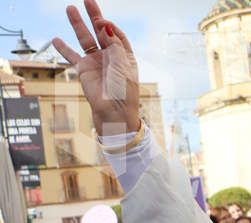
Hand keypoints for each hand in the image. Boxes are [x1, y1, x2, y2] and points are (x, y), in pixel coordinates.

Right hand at [54, 1, 140, 134]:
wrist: (114, 115)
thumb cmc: (124, 93)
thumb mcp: (122, 66)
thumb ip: (114, 45)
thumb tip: (106, 25)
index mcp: (125, 56)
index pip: (116, 34)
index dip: (110, 26)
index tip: (103, 22)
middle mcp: (110, 57)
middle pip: (101, 32)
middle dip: (95, 16)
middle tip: (88, 0)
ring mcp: (96, 63)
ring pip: (86, 39)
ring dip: (78, 25)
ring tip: (70, 9)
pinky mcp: (84, 71)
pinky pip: (72, 56)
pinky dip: (64, 48)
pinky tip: (56, 39)